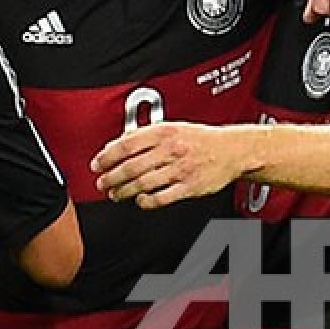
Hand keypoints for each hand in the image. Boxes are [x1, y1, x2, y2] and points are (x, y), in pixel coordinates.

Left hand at [91, 122, 243, 208]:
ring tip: (116, 194)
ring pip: (144, 183)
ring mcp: (181, 169)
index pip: (127, 144)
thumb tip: (118, 143)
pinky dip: (147, 201)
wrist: (232, 150)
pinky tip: (140, 201)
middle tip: (102, 184)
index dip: (107, 156)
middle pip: (132, 166)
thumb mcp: (172, 127)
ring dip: (125, 191)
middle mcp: (172, 149)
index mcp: (165, 132)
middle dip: (112, 178)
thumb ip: (146, 135)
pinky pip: (162, 197)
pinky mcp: (190, 187)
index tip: (97, 164)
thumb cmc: (201, 139)